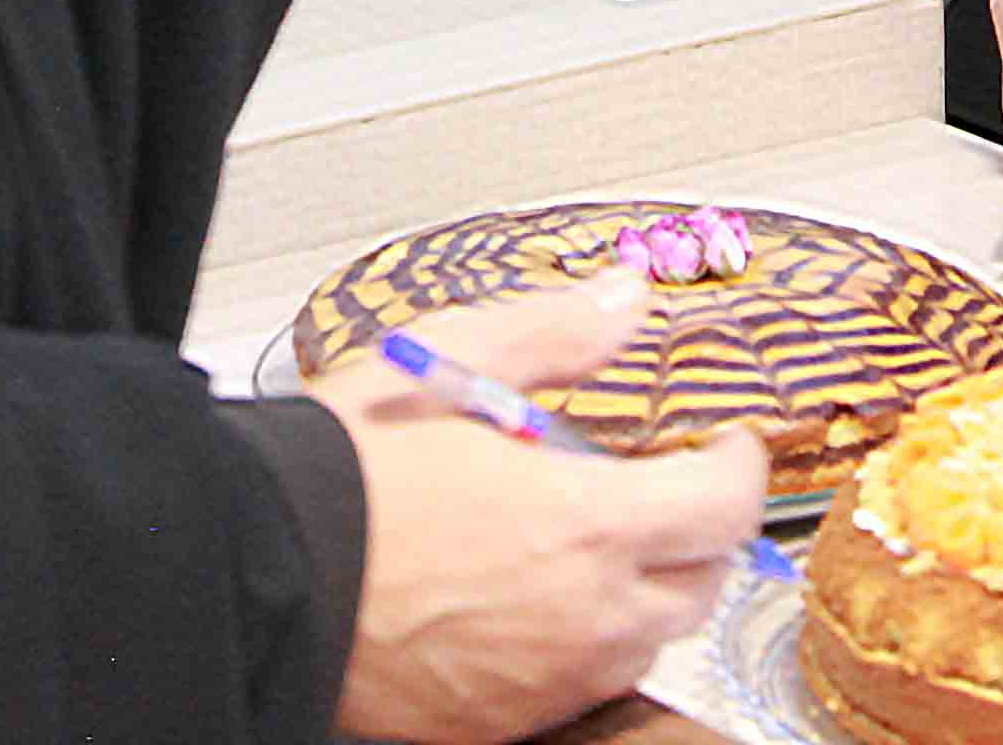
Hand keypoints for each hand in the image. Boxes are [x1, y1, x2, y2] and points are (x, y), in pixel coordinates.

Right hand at [312, 274, 767, 742]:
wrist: (264, 572)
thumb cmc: (343, 475)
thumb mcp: (450, 362)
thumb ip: (555, 333)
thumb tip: (623, 300)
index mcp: (587, 521)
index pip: (726, 505)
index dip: (739, 467)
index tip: (724, 448)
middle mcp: (586, 612)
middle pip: (700, 582)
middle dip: (697, 532)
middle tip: (665, 492)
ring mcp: (547, 677)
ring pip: (642, 642)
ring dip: (640, 593)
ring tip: (584, 546)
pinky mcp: (501, 720)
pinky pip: (576, 686)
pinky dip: (576, 644)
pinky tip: (529, 604)